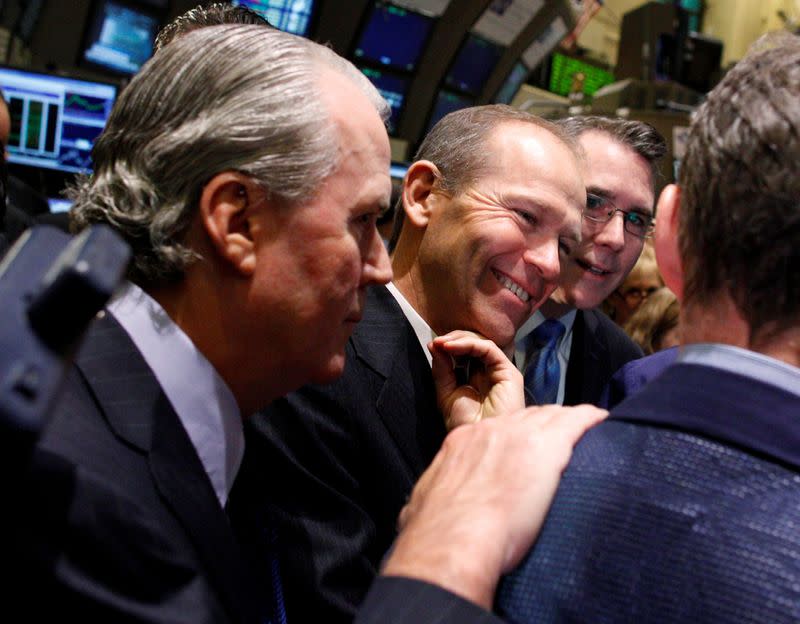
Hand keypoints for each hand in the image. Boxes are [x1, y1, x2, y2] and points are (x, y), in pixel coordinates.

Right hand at [382, 403, 606, 609]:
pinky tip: (600, 419)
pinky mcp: (549, 445)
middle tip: (558, 438)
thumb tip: (430, 512)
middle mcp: (491, 432)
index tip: (522, 450)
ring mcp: (520, 435)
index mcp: (463, 443)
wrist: (455, 539)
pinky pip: (575, 422)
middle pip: (524, 418)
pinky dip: (589, 419)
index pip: (496, 430)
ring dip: (565, 423)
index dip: (513, 437)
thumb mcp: (426, 504)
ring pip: (549, 417)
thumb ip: (434, 498)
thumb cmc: (438, 532)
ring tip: (582, 429)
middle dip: (541, 425)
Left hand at [429, 330, 523, 429]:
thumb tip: (434, 345)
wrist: (479, 442)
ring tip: (442, 343)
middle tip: (436, 342)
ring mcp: (500, 372)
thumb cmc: (466, 425)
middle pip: (474, 345)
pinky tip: (452, 347)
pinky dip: (469, 344)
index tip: (432, 345)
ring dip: (460, 339)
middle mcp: (490, 374)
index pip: (465, 353)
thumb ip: (441, 370)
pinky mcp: (509, 373)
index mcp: (477, 380)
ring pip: (482, 343)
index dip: (449, 346)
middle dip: (454, 339)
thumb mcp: (446, 394)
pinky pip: (489, 349)